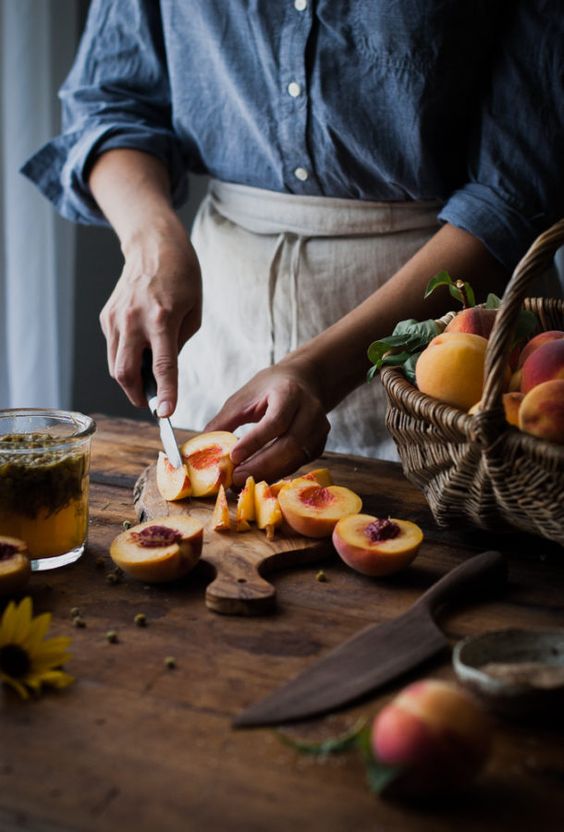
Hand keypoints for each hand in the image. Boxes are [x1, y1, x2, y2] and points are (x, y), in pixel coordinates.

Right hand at [99, 220, 201, 415]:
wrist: (154, 246)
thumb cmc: (182, 278)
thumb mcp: (194, 313)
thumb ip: (178, 344)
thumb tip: (164, 371)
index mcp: (162, 319)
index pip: (163, 367)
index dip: (166, 395)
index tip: (167, 415)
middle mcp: (134, 320)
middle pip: (126, 373)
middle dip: (137, 396)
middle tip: (151, 404)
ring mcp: (116, 318)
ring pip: (115, 365)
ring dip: (129, 381)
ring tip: (146, 384)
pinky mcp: (107, 317)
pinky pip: (114, 348)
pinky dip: (125, 358)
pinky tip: (139, 352)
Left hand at [205, 360, 329, 485]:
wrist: (304, 381)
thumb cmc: (270, 388)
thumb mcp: (244, 397)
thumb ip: (225, 421)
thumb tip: (202, 447)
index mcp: (289, 393)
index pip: (275, 421)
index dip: (254, 441)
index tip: (233, 457)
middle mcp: (310, 411)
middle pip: (289, 444)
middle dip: (261, 465)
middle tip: (236, 478)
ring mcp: (319, 429)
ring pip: (295, 458)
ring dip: (268, 473)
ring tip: (243, 481)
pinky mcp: (319, 445)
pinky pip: (298, 464)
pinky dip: (278, 473)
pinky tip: (259, 477)